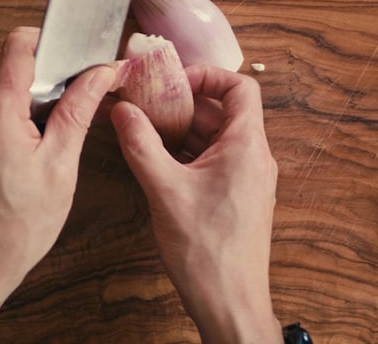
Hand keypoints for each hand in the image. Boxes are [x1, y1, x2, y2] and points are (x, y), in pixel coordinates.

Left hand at [0, 26, 114, 342]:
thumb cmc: (16, 226)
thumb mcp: (61, 164)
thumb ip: (79, 110)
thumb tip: (101, 74)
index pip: (20, 43)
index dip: (54, 42)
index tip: (80, 57)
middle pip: (11, 58)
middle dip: (49, 68)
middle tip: (79, 94)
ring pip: (1, 77)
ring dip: (34, 88)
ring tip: (59, 123)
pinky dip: (18, 106)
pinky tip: (39, 136)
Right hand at [111, 65, 280, 342]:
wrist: (230, 302)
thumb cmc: (207, 252)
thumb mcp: (164, 190)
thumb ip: (141, 145)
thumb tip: (123, 112)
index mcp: (247, 147)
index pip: (240, 87)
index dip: (208, 75)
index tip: (175, 82)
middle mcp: (254, 158)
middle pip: (225, 111)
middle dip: (187, 103)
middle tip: (150, 103)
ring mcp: (248, 179)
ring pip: (219, 137)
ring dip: (186, 129)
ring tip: (149, 130)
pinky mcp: (238, 197)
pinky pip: (217, 160)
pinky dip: (191, 153)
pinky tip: (161, 161)